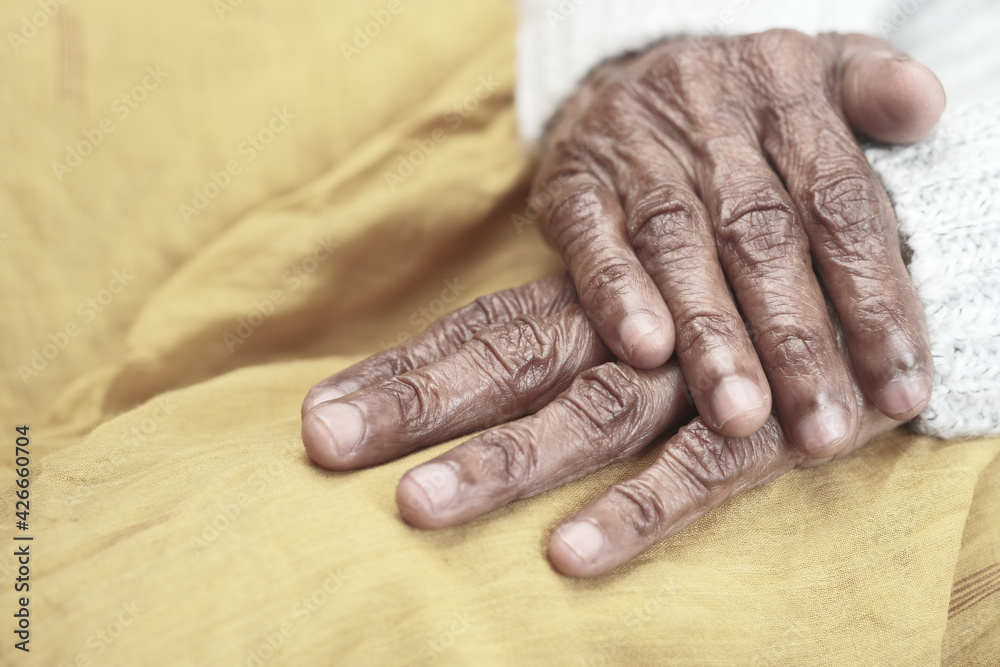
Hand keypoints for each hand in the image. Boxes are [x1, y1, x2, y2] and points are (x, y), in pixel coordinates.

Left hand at [301, 276, 899, 576]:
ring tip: (418, 504)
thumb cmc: (720, 319)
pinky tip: (569, 556)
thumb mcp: (633, 320)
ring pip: (585, 419)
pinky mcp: (759, 428)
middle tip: (326, 442)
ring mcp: (690, 380)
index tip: (313, 417)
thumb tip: (451, 387)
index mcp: (588, 305)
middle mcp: (624, 334)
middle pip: (506, 364)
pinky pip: (695, 473)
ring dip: (503, 462)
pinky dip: (636, 511)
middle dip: (415, 406)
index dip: (397, 372)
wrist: (858, 298)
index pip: (477, 333)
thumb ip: (556, 344)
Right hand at [532, 30, 943, 457]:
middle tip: (821, 427)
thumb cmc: (747, 101)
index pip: (841, 201)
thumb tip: (927, 110)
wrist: (631, 71)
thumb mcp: (823, 69)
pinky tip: (645, 352)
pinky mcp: (572, 185)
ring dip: (710, 335)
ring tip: (739, 416)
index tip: (899, 388)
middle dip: (794, 339)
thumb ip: (877, 89)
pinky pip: (591, 240)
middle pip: (760, 235)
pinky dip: (616, 294)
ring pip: (677, 245)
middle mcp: (711, 118)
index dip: (873, 297)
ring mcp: (634, 151)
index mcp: (787, 90)